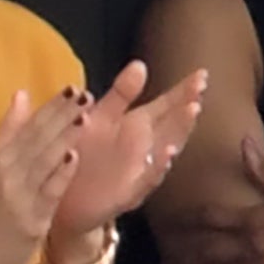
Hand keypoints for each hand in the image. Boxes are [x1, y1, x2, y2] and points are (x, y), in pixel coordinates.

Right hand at [0, 90, 83, 263]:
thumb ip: (8, 132)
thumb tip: (22, 93)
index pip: (28, 126)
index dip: (51, 106)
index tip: (72, 87)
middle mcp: (6, 173)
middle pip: (36, 139)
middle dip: (61, 115)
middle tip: (84, 93)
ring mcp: (18, 196)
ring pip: (43, 161)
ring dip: (63, 137)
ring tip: (83, 116)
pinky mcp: (29, 220)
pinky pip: (47, 192)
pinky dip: (60, 174)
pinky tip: (74, 157)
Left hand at [50, 61, 204, 236]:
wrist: (61, 198)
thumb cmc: (82, 155)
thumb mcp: (100, 118)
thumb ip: (121, 94)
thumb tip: (140, 64)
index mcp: (136, 126)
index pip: (166, 105)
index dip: (184, 90)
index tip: (201, 73)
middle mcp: (144, 148)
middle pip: (172, 125)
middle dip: (187, 107)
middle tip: (200, 88)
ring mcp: (139, 171)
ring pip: (165, 150)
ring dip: (179, 131)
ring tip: (191, 110)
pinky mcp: (127, 194)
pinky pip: (146, 181)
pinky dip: (157, 168)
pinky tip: (166, 154)